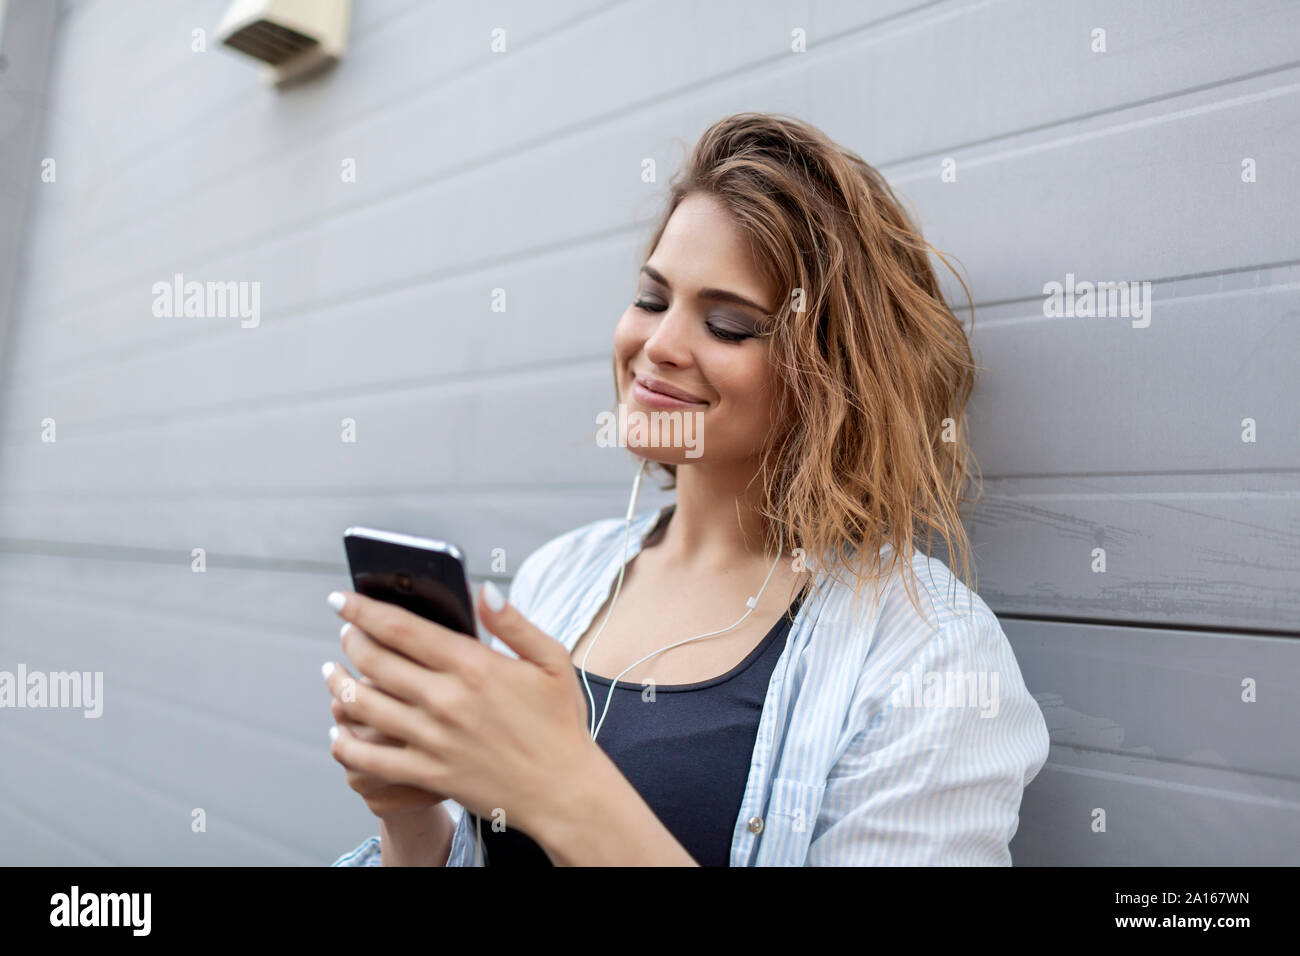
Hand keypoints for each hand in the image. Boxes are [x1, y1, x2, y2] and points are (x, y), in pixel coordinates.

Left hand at [323, 582, 598, 841]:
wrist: (565, 791)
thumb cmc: (560, 723)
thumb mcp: (551, 662)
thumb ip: (514, 623)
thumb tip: (483, 589)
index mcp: (474, 665)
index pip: (400, 628)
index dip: (362, 609)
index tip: (342, 598)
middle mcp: (447, 699)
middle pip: (374, 660)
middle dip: (350, 640)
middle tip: (345, 632)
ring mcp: (433, 739)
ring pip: (363, 705)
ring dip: (339, 684)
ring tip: (333, 673)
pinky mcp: (428, 773)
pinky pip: (369, 758)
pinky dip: (344, 743)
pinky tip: (338, 731)